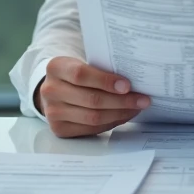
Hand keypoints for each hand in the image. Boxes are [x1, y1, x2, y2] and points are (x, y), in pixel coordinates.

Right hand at [36, 57, 150, 137]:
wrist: (55, 90)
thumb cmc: (75, 74)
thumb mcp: (82, 64)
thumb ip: (101, 70)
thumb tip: (132, 84)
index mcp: (55, 68)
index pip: (81, 75)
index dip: (106, 81)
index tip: (128, 85)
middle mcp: (50, 90)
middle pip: (91, 99)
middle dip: (121, 101)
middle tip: (142, 99)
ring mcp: (53, 112)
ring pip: (93, 117)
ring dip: (120, 113)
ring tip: (136, 108)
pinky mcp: (59, 129)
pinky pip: (91, 128)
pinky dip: (111, 123)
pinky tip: (123, 115)